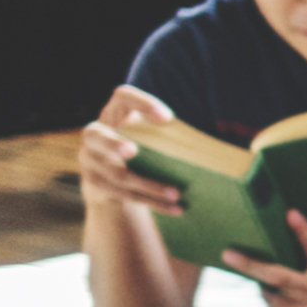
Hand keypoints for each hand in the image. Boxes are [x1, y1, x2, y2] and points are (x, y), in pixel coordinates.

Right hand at [73, 86, 185, 225]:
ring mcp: (90, 161)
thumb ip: (166, 135)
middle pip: (97, 136)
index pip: (123, 97)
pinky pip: (126, 195)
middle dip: (114, 143)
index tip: (167, 118)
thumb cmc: (140, 149)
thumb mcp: (148, 137)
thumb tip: (215, 148)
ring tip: (177, 192)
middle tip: (132, 151)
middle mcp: (95, 136)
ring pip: (119, 174)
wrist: (108, 181)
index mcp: (114, 114)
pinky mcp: (95, 185)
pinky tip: (177, 208)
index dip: (142, 103)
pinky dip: (153, 202)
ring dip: (149, 184)